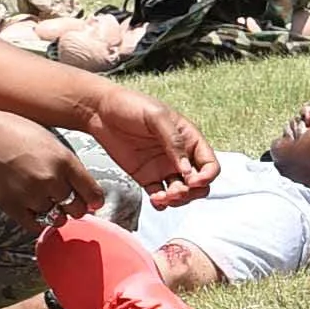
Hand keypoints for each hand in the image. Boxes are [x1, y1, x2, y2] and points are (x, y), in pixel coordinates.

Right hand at [0, 108, 101, 228]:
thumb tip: (78, 181)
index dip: (94, 200)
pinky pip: (34, 226)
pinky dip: (38, 223)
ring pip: (54, 216)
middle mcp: (50, 180)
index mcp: (63, 160)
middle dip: (75, 208)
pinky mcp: (12, 206)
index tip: (93, 203)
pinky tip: (35, 212)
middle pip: (76, 209)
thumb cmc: (9, 130)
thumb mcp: (48, 139)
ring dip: (52, 211)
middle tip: (71, 204)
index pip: (92, 192)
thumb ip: (65, 162)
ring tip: (44, 198)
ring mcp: (31, 195)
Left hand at [83, 88, 218, 205]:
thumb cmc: (130, 105)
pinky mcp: (146, 177)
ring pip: (182, 193)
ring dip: (176, 200)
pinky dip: (161, 203)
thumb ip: (173, 141)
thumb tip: (186, 168)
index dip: (207, 176)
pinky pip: (160, 196)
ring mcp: (163, 168)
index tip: (193, 180)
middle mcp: (179, 156)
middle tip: (176, 191)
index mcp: (189, 139)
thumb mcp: (156, 116)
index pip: (210, 164)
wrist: (100, 111)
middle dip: (192, 192)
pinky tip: (155, 200)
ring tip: (161, 197)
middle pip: (199, 184)